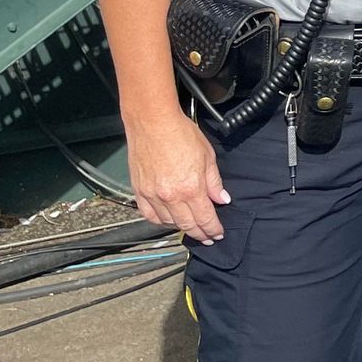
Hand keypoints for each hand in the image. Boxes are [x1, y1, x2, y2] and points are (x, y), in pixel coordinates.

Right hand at [126, 111, 229, 242]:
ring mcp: (153, 195)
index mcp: (190, 188)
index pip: (204, 218)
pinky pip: (149, 215)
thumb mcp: (207, 156)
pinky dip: (159, 221)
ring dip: (181, 227)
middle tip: (207, 238)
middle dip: (200, 234)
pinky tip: (167, 220)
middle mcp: (170, 196)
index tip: (218, 234)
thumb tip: (222, 199)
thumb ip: (214, 182)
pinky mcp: (139, 191)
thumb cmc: (180, 134)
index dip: (213, 229)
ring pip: (168, 222)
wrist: (153, 123)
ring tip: (190, 228)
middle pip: (187, 224)